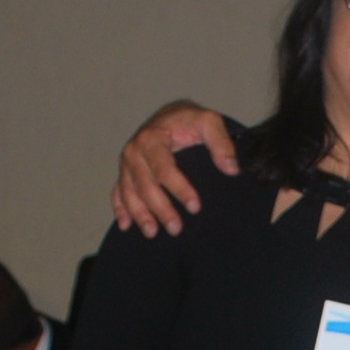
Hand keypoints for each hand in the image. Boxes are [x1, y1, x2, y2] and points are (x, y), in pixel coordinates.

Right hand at [112, 103, 238, 235]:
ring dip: (140, 214)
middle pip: (145, 185)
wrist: (171, 115)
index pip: (164, 169)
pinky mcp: (125, 172)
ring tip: (153, 233)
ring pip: (129, 192)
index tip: (195, 207)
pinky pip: (118, 192)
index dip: (179, 189)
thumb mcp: (208, 121)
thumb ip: (220, 142)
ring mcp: (127, 163)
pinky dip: (120, 209)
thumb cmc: (188, 121)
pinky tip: (126, 226)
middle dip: (160, 208)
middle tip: (176, 228)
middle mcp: (134, 151)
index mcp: (151, 138)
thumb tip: (231, 168)